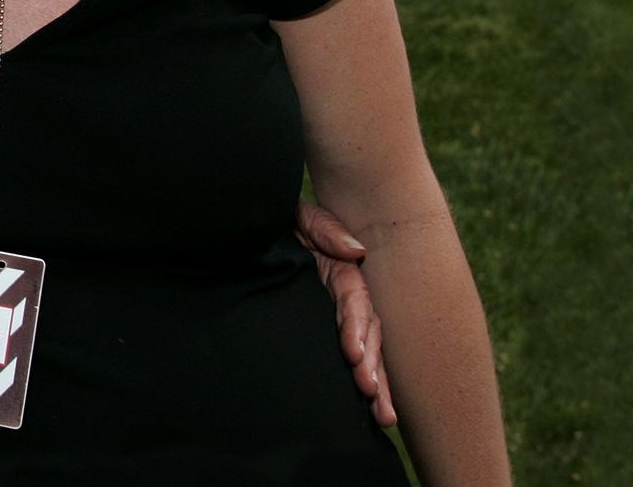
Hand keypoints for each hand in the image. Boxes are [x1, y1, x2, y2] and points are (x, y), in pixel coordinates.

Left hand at [296, 198, 397, 427]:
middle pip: (366, 335)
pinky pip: (337, 359)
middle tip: (371, 394)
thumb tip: (356, 251)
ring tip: (383, 416)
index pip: (355, 303)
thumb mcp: (298, 216)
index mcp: (340, 273)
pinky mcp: (315, 333)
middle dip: (372, 366)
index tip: (353, 354)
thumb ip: (322, 228)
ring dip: (374, 383)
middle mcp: (341, 300)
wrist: (249, 232)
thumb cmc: (277, 222)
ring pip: (361, 353)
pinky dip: (352, 385)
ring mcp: (330, 318)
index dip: (357, 327)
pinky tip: (366, 415)